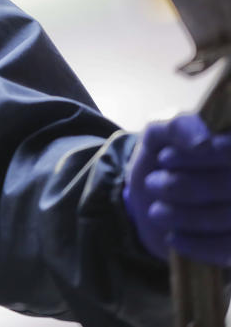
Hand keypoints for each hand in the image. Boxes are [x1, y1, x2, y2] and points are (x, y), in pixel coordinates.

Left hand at [123, 113, 230, 265]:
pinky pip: (229, 248)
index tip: (164, 158)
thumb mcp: (161, 135)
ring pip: (228, 217)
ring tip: (156, 212)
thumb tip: (203, 142)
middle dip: (184, 186)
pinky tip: (172, 238)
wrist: (153, 200)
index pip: (230, 152)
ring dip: (185, 216)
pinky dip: (198, 245)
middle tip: (152, 184)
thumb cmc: (163, 158)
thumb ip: (178, 126)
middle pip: (228, 185)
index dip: (200, 157)